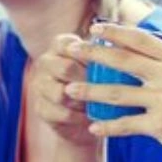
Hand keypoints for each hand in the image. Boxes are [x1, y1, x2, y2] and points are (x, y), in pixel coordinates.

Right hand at [24, 33, 98, 147]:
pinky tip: (91, 116)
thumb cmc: (95, 80)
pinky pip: (62, 113)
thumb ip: (105, 56)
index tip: (106, 63)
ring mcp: (39, 86)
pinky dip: (79, 117)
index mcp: (59, 46)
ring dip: (83, 100)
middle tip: (107, 87)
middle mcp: (46, 62)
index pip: (69, 44)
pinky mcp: (41, 108)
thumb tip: (122, 52)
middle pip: (66, 68)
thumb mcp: (100, 63)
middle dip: (88, 79)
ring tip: (98, 103)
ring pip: (61, 94)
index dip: (89, 55)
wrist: (79, 112)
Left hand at [63, 23, 161, 161]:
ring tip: (68, 90)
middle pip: (122, 59)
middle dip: (92, 53)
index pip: (143, 39)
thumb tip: (160, 57)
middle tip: (70, 49)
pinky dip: (108, 126)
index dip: (116, 32)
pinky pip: (126, 124)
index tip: (96, 28)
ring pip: (117, 92)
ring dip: (89, 91)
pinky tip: (93, 127)